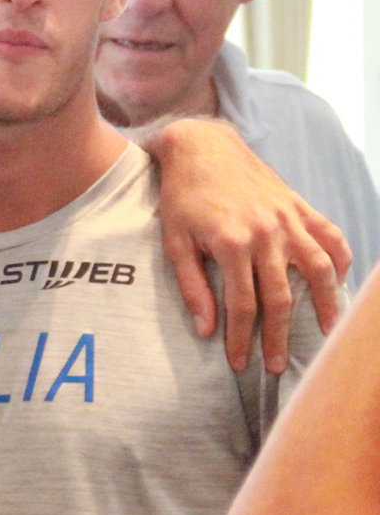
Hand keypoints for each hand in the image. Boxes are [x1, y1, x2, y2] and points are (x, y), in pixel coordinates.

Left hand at [149, 117, 348, 371]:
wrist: (202, 148)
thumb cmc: (182, 197)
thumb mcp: (174, 242)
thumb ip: (191, 287)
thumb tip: (205, 330)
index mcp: (232, 244)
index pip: (242, 305)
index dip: (241, 339)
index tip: (239, 363)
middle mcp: (267, 233)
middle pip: (280, 297)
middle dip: (277, 336)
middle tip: (274, 365)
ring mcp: (288, 218)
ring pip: (318, 268)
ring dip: (325, 303)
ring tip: (324, 332)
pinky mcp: (299, 206)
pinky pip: (330, 235)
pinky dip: (340, 259)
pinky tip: (339, 283)